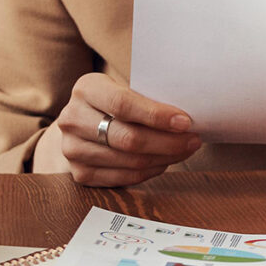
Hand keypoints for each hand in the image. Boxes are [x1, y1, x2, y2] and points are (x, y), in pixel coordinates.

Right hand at [40, 72, 200, 186]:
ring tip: (184, 150)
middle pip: (128, 138)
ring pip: (129, 161)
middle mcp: (72, 119)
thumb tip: (186, 119)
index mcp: (86, 89)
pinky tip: (165, 161)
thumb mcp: (126, 87)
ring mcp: (72, 149)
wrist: (84, 120)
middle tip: (193, 140)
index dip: (156, 116)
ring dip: (164, 158)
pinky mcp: (79, 173)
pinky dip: (150, 171)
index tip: (185, 122)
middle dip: (167, 142)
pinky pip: (124, 178)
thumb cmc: (116, 101)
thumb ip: (148, 98)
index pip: (123, 105)